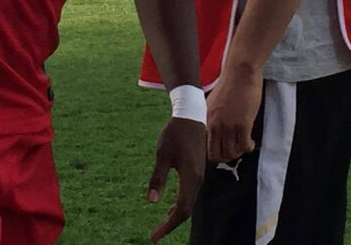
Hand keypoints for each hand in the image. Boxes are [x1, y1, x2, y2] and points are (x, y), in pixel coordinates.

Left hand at [146, 117, 205, 241]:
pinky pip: (190, 195)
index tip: (154, 236)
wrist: (191, 116)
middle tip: (154, 236)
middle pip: (187, 210)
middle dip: (171, 225)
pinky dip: (180, 205)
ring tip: (160, 226)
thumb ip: (157, 178)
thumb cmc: (175, 133)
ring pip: (189, 204)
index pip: (181, 209)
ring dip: (175, 216)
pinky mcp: (197, 173)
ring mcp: (199, 177)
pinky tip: (169, 209)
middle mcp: (198, 180)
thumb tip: (151, 201)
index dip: (168, 226)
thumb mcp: (162, 154)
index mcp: (190, 177)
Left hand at [205, 63, 260, 163]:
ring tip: (244, 145)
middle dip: (227, 157)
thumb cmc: (229, 85)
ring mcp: (228, 126)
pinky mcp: (243, 124)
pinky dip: (249, 147)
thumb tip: (213, 132)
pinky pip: (245, 146)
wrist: (240, 73)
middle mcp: (215, 126)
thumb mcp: (212, 103)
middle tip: (235, 150)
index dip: (215, 154)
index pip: (206, 149)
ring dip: (239, 152)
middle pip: (218, 156)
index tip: (223, 151)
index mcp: (206, 121)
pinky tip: (251, 142)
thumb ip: (211, 119)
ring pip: (232, 153)